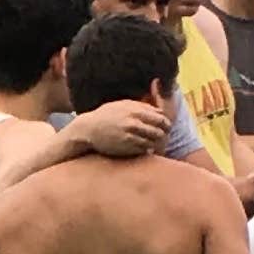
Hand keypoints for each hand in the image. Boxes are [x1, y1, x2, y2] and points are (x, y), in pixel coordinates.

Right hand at [59, 98, 177, 160]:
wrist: (88, 129)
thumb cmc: (106, 115)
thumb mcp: (123, 104)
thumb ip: (141, 106)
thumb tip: (158, 109)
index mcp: (136, 110)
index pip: (161, 116)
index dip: (165, 123)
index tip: (164, 127)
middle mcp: (134, 122)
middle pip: (161, 129)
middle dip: (165, 134)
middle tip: (163, 138)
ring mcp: (131, 135)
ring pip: (154, 141)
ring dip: (157, 143)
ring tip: (156, 145)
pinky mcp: (126, 147)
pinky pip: (144, 149)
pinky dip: (147, 149)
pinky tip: (145, 149)